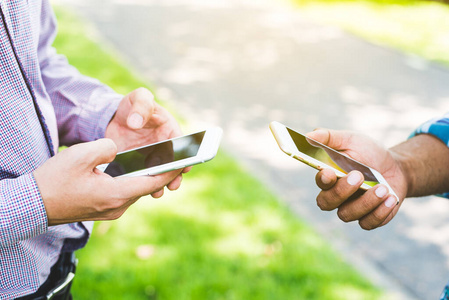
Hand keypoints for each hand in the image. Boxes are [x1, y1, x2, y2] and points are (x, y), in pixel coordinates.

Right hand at [33, 139, 183, 225]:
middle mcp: (118, 206)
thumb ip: (106, 147)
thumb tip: (117, 148)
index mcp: (116, 194)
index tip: (186, 160)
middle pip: (147, 186)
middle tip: (175, 155)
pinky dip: (134, 181)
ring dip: (147, 176)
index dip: (171, 170)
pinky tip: (134, 169)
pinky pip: (126, 193)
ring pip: (137, 190)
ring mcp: (112, 211)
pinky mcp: (104, 210)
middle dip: (162, 171)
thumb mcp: (80, 156)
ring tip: (158, 159)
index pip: (153, 181)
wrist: (33, 205)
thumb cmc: (54, 181)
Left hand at [105, 87, 190, 193]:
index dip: (185, 156)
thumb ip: (141, 106)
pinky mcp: (140, 166)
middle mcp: (165, 147)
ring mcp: (153, 158)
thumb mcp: (138, 98)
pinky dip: (145, 185)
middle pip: (174, 164)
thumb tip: (136, 122)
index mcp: (170, 130)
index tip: (184, 167)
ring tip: (157, 193)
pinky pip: (145, 177)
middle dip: (175, 176)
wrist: (114, 118)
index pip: (181, 145)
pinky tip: (141, 192)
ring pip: (161, 174)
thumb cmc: (132, 105)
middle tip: (173, 185)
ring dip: (161, 184)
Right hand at [307, 129, 406, 229]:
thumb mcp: (350, 140)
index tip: (331, 172)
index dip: (323, 180)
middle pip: (326, 203)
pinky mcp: (368, 218)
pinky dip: (378, 213)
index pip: (319, 182)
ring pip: (346, 214)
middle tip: (359, 176)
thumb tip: (308, 135)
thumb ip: (329, 137)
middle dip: (341, 191)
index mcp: (329, 176)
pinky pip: (367, 223)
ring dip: (365, 202)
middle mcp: (336, 196)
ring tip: (383, 187)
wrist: (396, 168)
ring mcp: (351, 208)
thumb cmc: (368, 153)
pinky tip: (389, 198)